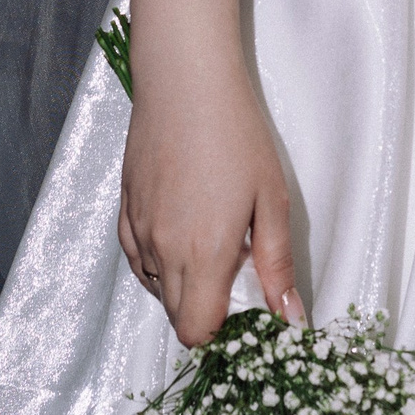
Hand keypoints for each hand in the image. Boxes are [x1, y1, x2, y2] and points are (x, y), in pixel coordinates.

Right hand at [118, 66, 303, 346]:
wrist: (185, 82)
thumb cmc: (236, 135)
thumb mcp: (271, 200)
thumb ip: (277, 266)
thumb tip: (289, 320)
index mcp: (202, 254)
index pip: (197, 331)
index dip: (222, 331)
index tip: (246, 308)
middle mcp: (162, 250)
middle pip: (176, 316)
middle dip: (206, 311)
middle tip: (236, 275)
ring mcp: (139, 230)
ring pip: (155, 288)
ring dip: (182, 286)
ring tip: (212, 246)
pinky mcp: (124, 209)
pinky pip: (136, 259)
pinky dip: (158, 262)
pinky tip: (182, 236)